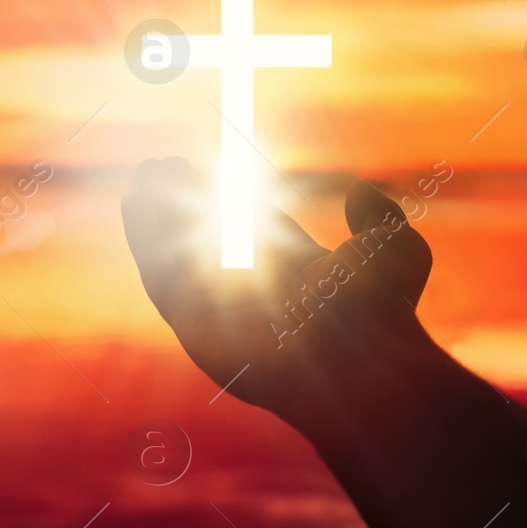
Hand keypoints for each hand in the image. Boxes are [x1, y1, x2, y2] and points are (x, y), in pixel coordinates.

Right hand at [121, 157, 434, 428]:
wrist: (357, 362)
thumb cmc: (378, 310)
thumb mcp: (392, 249)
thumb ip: (378, 217)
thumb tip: (361, 189)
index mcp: (294, 272)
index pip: (251, 229)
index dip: (225, 197)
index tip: (203, 165)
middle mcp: (254, 292)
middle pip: (206, 239)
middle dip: (182, 203)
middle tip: (161, 166)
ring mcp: (221, 311)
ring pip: (178, 256)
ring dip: (156, 218)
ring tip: (142, 178)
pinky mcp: (194, 328)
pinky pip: (160, 279)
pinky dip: (144, 242)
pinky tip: (134, 204)